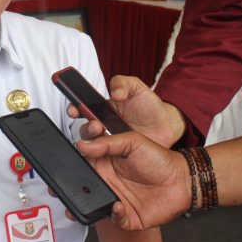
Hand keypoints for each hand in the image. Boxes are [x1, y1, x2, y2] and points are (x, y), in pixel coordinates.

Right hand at [69, 75, 184, 146]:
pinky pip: (102, 157)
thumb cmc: (150, 106)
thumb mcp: (138, 88)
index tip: (74, 110)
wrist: (167, 127)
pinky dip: (99, 157)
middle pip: (85, 128)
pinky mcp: (116, 155)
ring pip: (92, 144)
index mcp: (103, 108)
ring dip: (93, 142)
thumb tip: (115, 92)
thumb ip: (124, 83)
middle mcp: (103, 125)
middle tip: (96, 126)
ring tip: (103, 137)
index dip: (75, 108)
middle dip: (86, 127)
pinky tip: (104, 153)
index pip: (83, 108)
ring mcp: (110, 141)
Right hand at [76, 132, 190, 230]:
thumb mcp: (133, 141)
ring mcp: (115, 199)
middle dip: (69, 188)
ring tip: (79, 205)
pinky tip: (118, 206)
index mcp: (105, 162)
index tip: (66, 158)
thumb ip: (108, 142)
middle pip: (82, 187)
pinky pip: (113, 219)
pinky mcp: (126, 216)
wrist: (182, 180)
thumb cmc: (159, 159)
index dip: (71, 161)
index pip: (82, 162)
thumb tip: (83, 144)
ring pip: (92, 206)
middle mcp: (107, 182)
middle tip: (62, 187)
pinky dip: (114, 215)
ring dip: (83, 206)